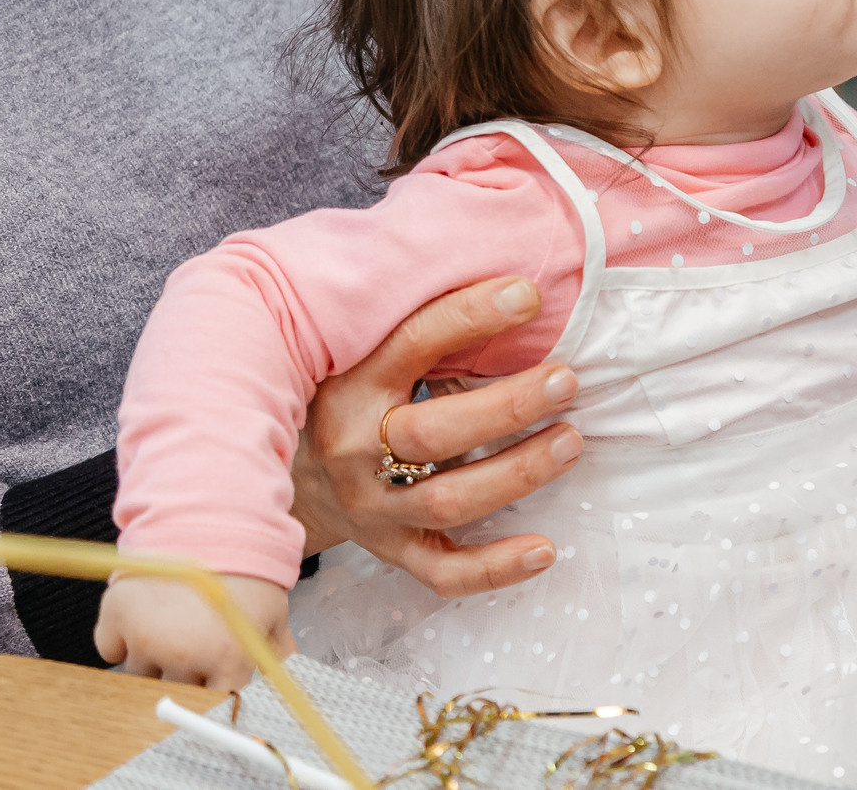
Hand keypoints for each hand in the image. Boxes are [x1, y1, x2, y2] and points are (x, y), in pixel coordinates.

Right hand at [96, 574, 293, 689]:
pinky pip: (111, 651)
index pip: (219, 706)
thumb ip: (276, 654)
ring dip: (154, 662)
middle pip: (179, 696)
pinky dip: (122, 639)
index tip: (217, 684)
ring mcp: (145, 639)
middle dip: (188, 678)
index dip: (219, 695)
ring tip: (174, 624)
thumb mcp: (270, 610)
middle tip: (196, 647)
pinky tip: (146, 614)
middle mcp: (184, 655)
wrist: (204, 515)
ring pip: (142, 678)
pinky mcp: (115, 618)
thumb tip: (283, 685)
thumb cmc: (242, 567)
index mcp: (228, 658)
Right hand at [291, 277, 583, 598]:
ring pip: (448, 501)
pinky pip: (444, 571)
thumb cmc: (343, 396)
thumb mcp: (361, 351)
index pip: (410, 343)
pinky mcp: (390, 550)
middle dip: (507, 407)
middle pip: (434, 433)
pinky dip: (496, 568)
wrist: (286, 472)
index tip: (527, 295)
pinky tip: (546, 549)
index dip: (469, 316)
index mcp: (349, 385)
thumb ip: (421, 327)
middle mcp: (354, 450)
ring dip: (517, 473)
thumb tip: (510, 284)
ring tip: (570, 442)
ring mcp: (372, 508)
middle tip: (566, 380)